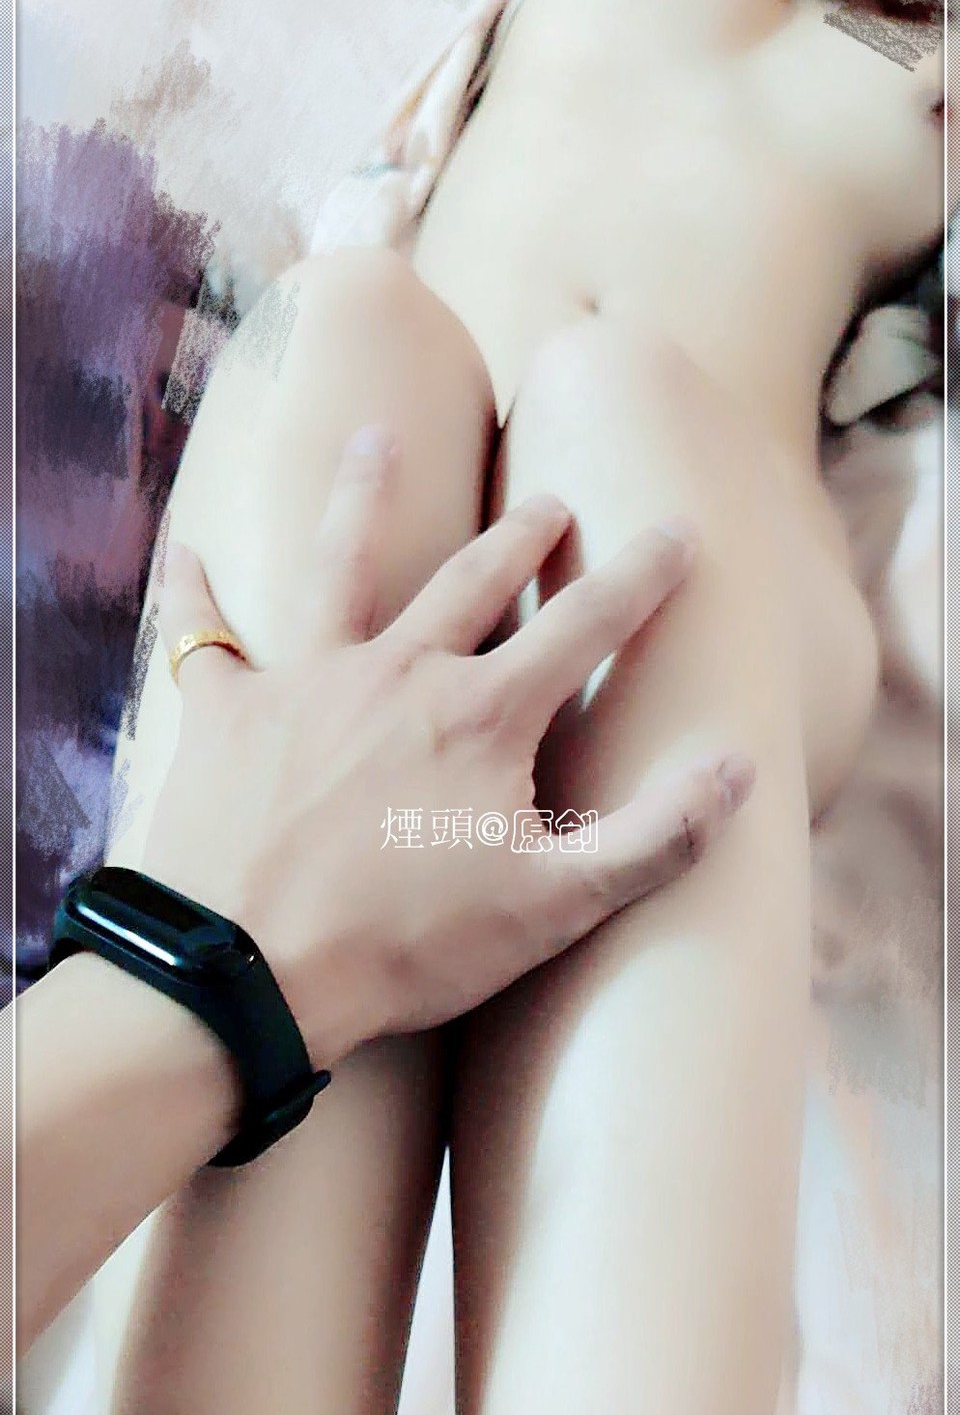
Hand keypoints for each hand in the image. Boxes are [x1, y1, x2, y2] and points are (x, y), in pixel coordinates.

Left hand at [143, 427, 754, 1064]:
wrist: (247, 974)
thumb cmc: (404, 947)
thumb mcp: (554, 907)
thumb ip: (656, 837)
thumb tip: (739, 769)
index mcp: (483, 714)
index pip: (585, 625)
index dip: (642, 578)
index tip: (679, 531)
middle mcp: (397, 673)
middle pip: (472, 580)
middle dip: (522, 537)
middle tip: (549, 503)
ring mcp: (305, 683)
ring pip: (340, 565)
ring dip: (363, 498)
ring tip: (376, 440)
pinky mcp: (225, 715)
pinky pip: (203, 634)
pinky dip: (193, 591)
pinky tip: (187, 549)